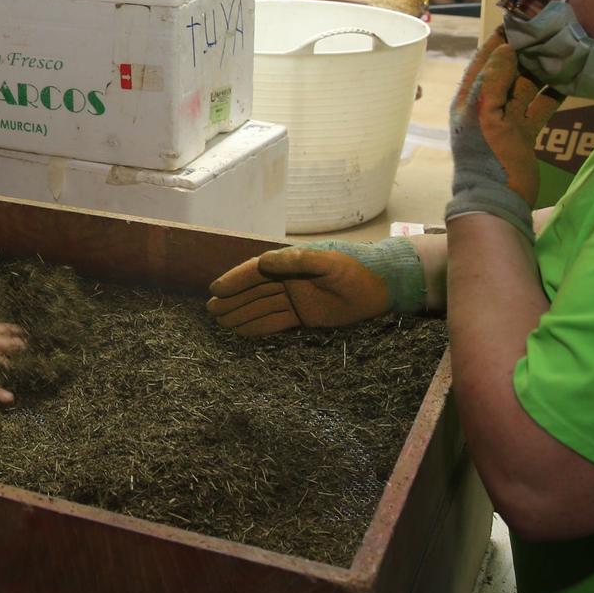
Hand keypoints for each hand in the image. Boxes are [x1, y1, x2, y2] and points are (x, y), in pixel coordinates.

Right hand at [206, 238, 425, 337]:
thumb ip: (297, 261)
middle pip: (254, 291)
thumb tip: (264, 262)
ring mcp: (296, 299)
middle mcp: (289, 280)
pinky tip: (242, 331)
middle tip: (210, 310)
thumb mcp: (328, 261)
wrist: (383, 286)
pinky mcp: (305, 316)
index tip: (216, 289)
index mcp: (291, 264)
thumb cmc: (356, 268)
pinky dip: (259, 327)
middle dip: (233, 300)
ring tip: (220, 323)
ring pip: (262, 307)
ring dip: (241, 314)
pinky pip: (276, 322)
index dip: (235, 280)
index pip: (256, 272)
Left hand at [448, 34, 560, 238]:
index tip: (519, 21)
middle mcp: (488, 103)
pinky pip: (541, 105)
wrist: (497, 198)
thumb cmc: (484, 156)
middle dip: (527, 52)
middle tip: (551, 33)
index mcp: (470, 97)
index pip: (484, 59)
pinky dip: (554, 93)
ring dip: (544, 71)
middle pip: (509, 69)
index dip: (499, 40)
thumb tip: (507, 47)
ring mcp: (508, 117)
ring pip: (527, 85)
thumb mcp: (483, 114)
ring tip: (564, 51)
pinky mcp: (526, 130)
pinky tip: (570, 79)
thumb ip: (493, 80)